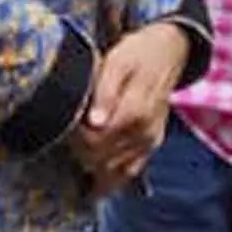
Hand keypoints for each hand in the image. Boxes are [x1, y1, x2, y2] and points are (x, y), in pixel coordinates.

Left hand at [68, 22, 185, 190]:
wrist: (168, 52)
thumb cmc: (137, 54)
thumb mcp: (117, 62)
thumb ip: (105, 91)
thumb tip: (94, 122)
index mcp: (135, 113)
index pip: (93, 142)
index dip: (73, 138)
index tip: (63, 123)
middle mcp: (144, 134)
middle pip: (99, 160)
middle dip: (78, 151)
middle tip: (67, 134)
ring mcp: (149, 143)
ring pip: (113, 173)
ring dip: (91, 167)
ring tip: (77, 150)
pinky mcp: (151, 146)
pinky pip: (128, 173)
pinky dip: (110, 179)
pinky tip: (94, 176)